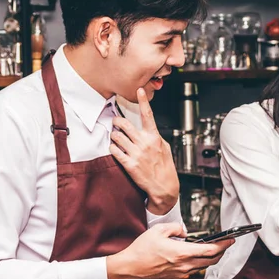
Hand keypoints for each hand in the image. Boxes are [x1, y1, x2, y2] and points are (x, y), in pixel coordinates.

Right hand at [106, 223, 233, 278]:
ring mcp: (180, 273)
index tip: (230, 240)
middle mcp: (184, 265)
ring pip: (203, 266)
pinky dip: (199, 262)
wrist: (130, 267)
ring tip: (213, 248)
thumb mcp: (159, 230)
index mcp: (181, 253)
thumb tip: (184, 232)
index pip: (210, 250)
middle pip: (211, 260)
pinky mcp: (176, 277)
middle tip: (226, 243)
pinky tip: (195, 255)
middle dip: (221, 251)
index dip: (223, 245)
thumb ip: (176, 228)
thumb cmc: (142, 250)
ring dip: (211, 257)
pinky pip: (193, 269)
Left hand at [110, 88, 178, 214]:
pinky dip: (112, 147)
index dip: (143, 101)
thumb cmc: (165, 167)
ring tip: (116, 137)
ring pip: (117, 136)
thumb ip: (155, 137)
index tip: (140, 90)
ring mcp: (136, 153)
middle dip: (116, 121)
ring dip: (114, 135)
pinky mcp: (129, 164)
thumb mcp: (165, 148)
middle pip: (125, 124)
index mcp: (154, 137)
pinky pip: (114, 150)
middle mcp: (144, 143)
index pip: (148, 115)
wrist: (164, 187)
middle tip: (115, 122)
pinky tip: (115, 148)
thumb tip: (147, 130)